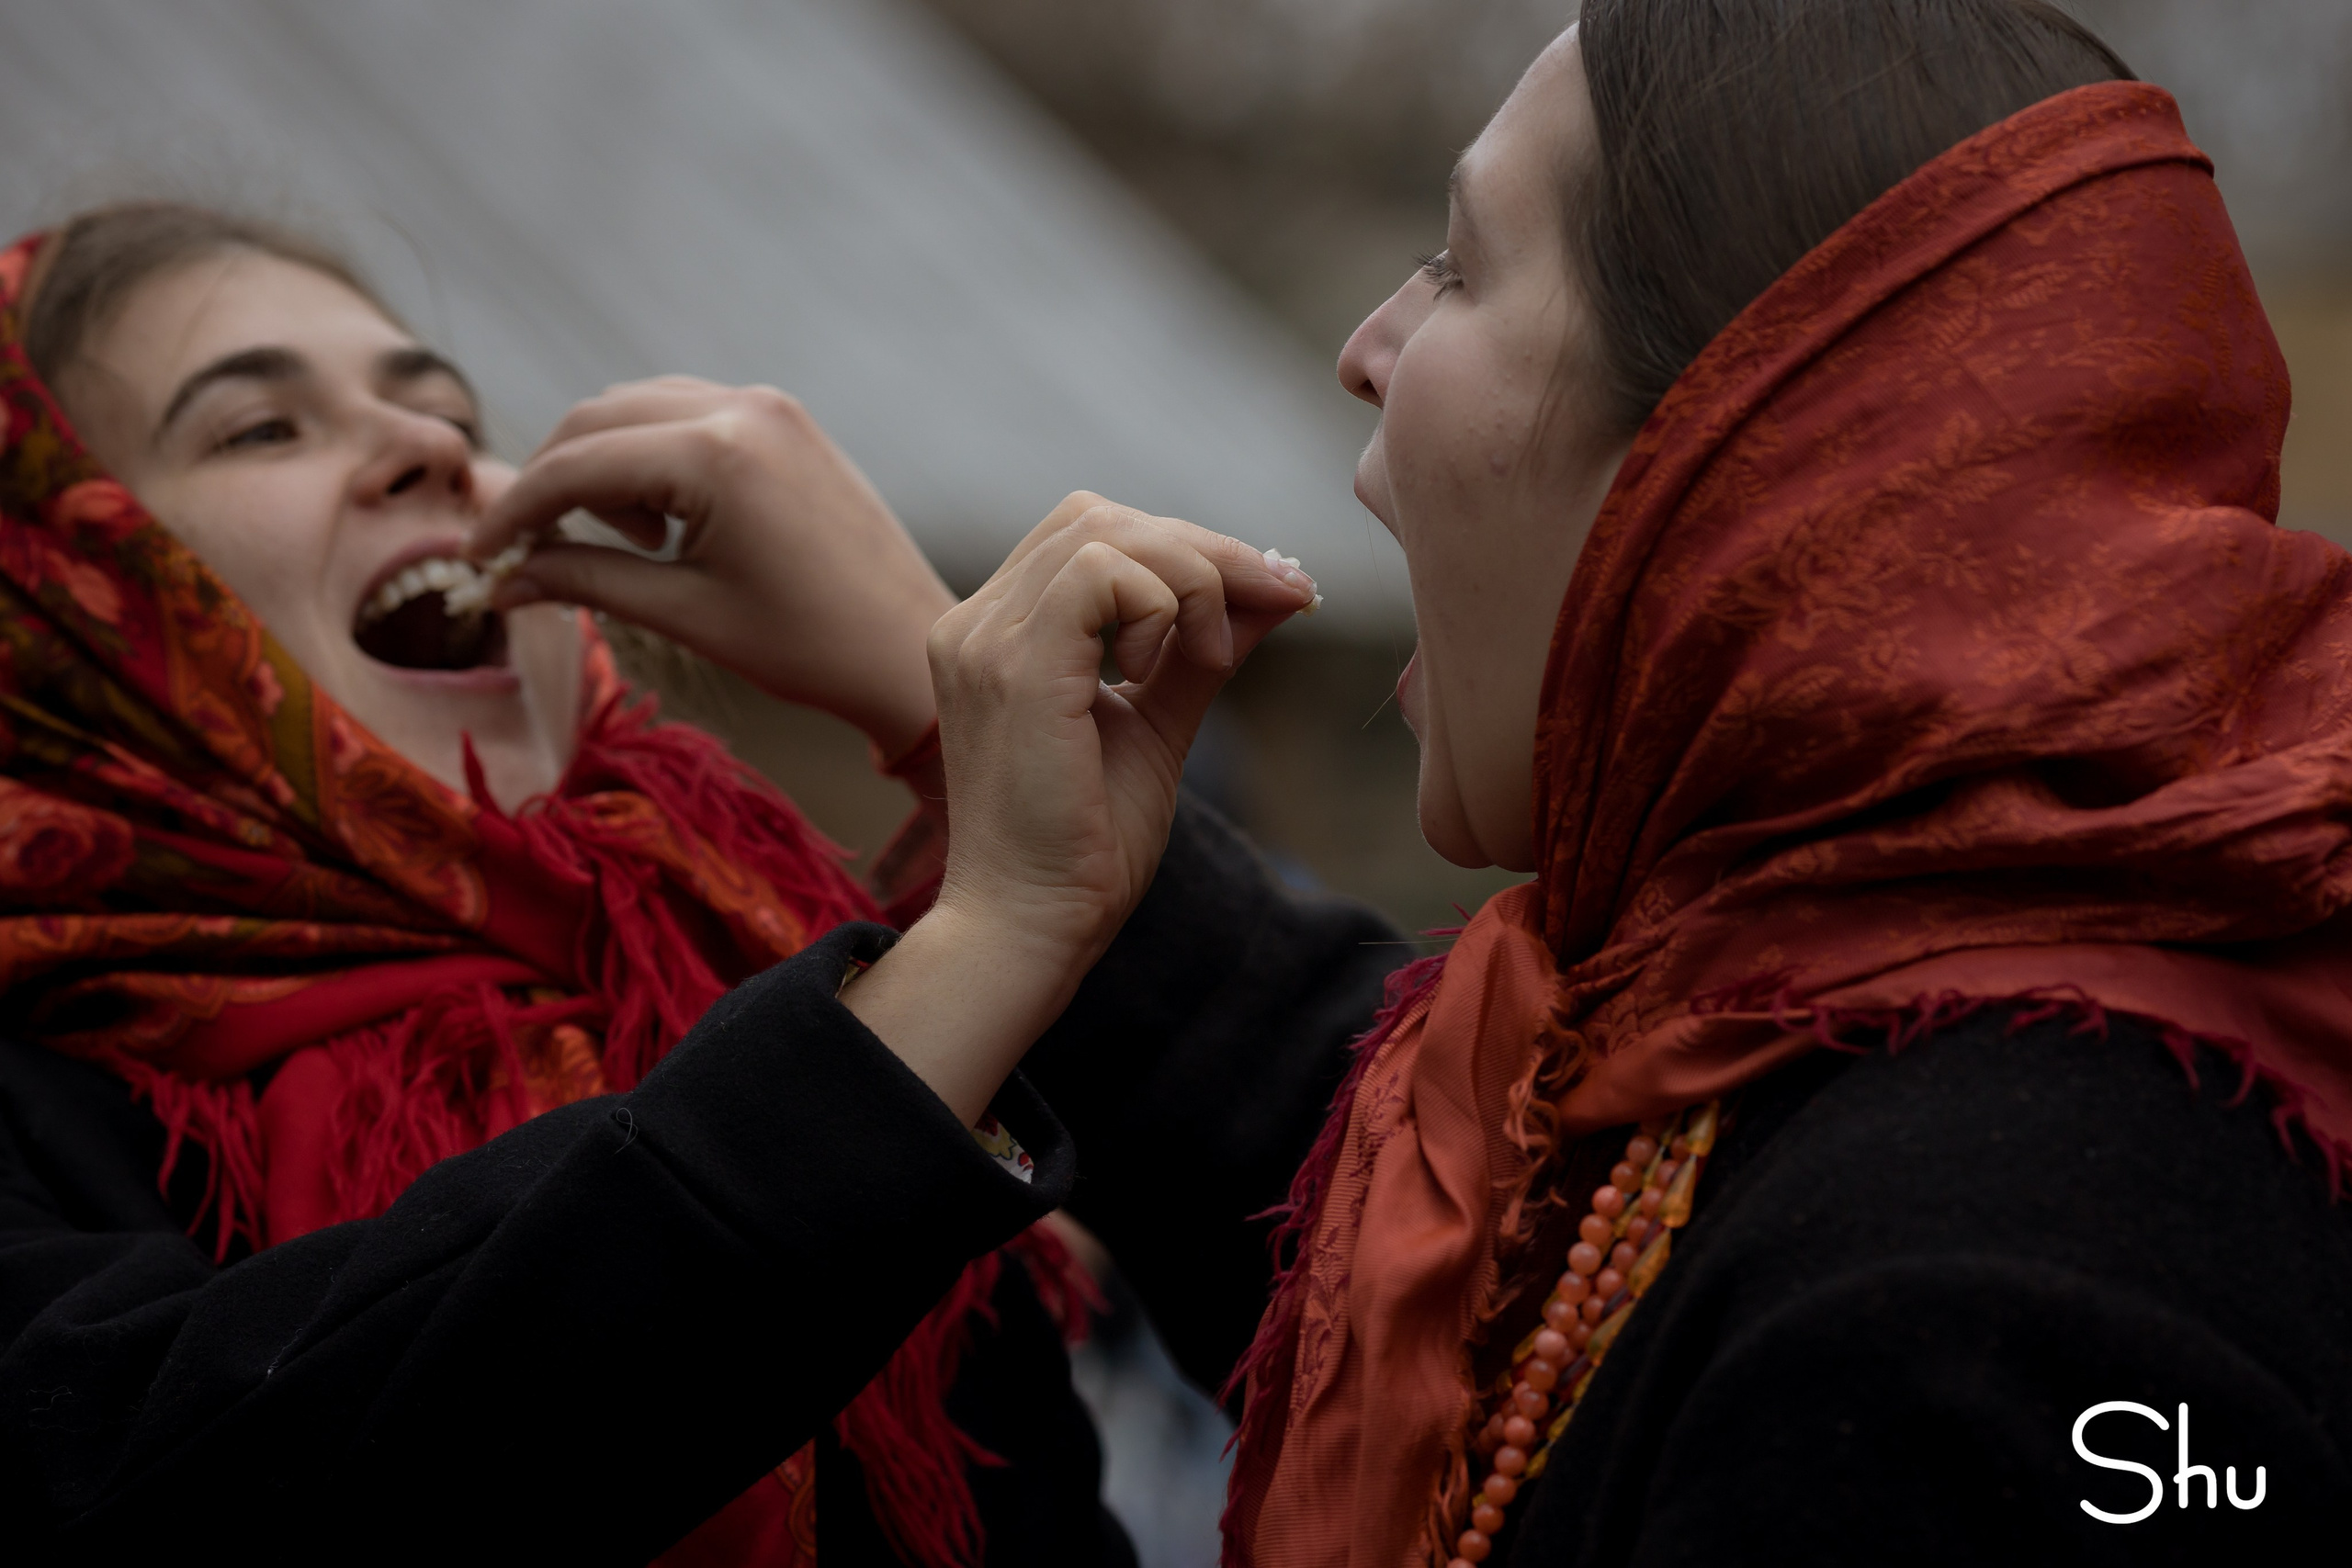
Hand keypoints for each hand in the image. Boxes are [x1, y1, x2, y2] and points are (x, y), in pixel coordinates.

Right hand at [466, 378, 953, 759]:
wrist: (912, 649)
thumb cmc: (810, 646)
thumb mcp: (686, 614)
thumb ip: (587, 581)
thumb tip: (504, 579)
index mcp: (716, 454)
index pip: (575, 463)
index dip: (514, 510)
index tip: (479, 556)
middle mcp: (742, 407)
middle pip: (596, 419)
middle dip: (551, 482)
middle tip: (532, 551)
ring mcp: (769, 406)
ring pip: (637, 407)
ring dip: (603, 465)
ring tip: (630, 545)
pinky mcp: (786, 419)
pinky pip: (687, 414)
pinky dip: (652, 455)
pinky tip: (667, 522)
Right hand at [842, 493, 1316, 1121]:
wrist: (1031, 929)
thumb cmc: (1084, 847)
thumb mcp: (1157, 727)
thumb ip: (1201, 655)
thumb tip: (1277, 590)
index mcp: (998, 634)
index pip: (1092, 535)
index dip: (1188, 549)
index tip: (1274, 591)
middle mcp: (978, 623)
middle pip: (1101, 518)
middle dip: (1204, 551)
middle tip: (1277, 598)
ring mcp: (986, 639)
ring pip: (1106, 532)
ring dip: (1191, 578)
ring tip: (1210, 656)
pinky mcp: (1014, 666)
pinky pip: (1101, 573)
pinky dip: (1161, 602)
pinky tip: (1166, 668)